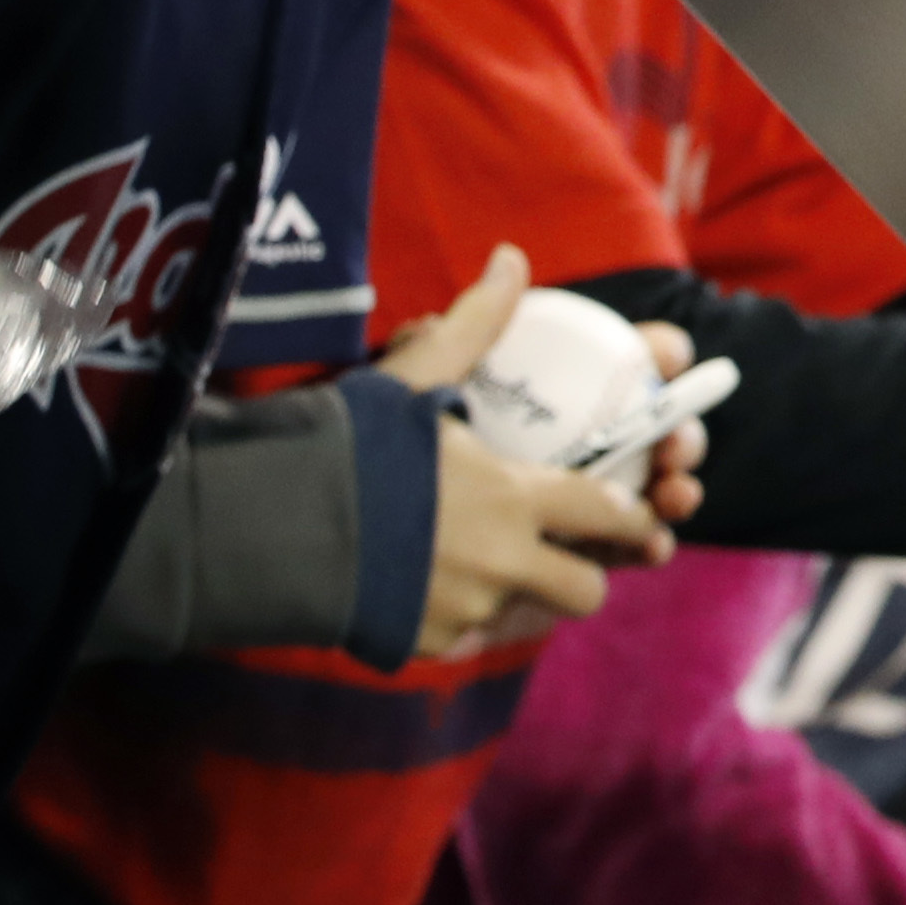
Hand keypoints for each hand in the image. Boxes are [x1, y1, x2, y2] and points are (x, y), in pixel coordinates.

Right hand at [375, 249, 674, 657]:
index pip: (608, 513)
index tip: (639, 512)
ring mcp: (462, 613)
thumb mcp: (412, 377)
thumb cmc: (346, 448)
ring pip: (521, 614)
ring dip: (516, 594)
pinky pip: (460, 636)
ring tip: (490, 562)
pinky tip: (425, 581)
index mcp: (516, 498)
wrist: (265, 530)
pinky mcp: (420, 647)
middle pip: (584, 589)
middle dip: (586, 572)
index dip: (633, 515)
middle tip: (570, 553)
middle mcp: (502, 564)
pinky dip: (454, 614)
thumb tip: (512, 257)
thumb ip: (473, 324)